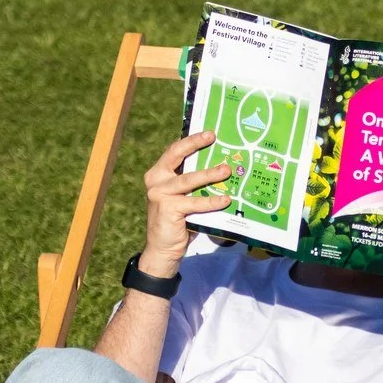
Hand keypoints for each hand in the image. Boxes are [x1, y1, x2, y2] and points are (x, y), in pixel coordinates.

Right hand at [140, 131, 233, 274]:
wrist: (163, 249)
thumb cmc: (179, 221)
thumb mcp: (184, 198)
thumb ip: (193, 185)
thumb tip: (222, 169)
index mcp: (158, 174)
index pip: (174, 151)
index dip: (191, 141)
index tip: (209, 133)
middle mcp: (156, 181)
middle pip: (176, 156)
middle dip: (195, 144)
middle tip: (213, 137)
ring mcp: (159, 194)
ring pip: (188, 180)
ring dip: (209, 174)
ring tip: (226, 170)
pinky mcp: (167, 208)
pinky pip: (194, 202)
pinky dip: (211, 202)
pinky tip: (225, 199)